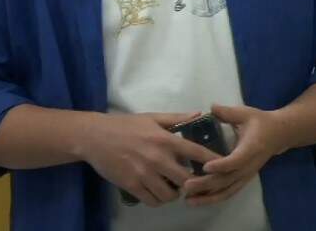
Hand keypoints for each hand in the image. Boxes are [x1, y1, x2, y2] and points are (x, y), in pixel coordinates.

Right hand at [76, 112, 218, 206]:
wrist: (94, 137)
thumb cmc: (125, 125)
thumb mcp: (152, 117)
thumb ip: (177, 118)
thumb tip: (199, 114)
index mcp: (165, 140)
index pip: (196, 153)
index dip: (212, 161)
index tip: (221, 166)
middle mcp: (157, 158)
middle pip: (186, 180)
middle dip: (192, 183)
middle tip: (191, 181)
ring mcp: (144, 174)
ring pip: (169, 195)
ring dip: (174, 194)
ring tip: (172, 187)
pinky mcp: (131, 185)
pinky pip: (152, 201)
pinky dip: (157, 200)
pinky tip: (157, 192)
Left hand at [182, 104, 289, 205]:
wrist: (279, 134)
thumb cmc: (260, 122)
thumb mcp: (246, 113)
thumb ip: (228, 112)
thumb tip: (211, 107)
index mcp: (251, 148)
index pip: (236, 160)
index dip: (222, 165)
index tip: (205, 166)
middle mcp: (249, 166)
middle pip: (227, 180)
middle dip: (206, 184)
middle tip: (186, 186)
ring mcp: (246, 175)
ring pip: (227, 191)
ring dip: (208, 197)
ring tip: (188, 200)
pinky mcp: (243, 180)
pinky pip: (229, 193)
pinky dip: (214, 199)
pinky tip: (199, 201)